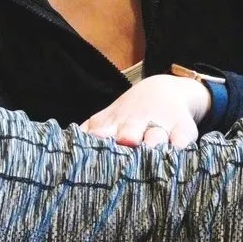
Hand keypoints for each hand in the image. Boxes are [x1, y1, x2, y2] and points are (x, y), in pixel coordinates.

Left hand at [81, 74, 208, 148]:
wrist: (164, 91)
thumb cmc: (128, 116)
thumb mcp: (105, 121)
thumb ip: (85, 135)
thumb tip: (58, 149)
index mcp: (112, 125)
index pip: (101, 134)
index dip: (97, 140)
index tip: (91, 148)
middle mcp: (135, 125)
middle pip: (130, 131)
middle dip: (127, 136)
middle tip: (125, 141)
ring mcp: (160, 127)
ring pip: (157, 136)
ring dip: (154, 142)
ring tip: (152, 149)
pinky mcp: (183, 130)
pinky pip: (184, 138)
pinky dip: (183, 144)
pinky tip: (181, 150)